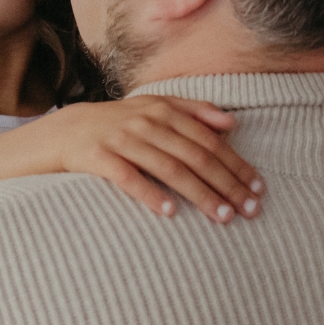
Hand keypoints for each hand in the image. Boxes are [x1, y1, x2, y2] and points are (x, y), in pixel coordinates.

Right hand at [49, 97, 264, 223]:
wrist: (66, 130)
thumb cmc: (119, 123)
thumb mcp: (153, 107)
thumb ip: (193, 111)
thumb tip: (233, 122)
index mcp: (162, 111)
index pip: (208, 139)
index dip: (236, 164)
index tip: (258, 188)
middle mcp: (144, 123)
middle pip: (194, 155)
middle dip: (226, 184)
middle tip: (249, 210)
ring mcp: (120, 140)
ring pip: (168, 168)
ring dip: (198, 193)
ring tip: (221, 216)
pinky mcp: (97, 157)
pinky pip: (127, 178)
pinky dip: (150, 194)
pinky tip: (170, 212)